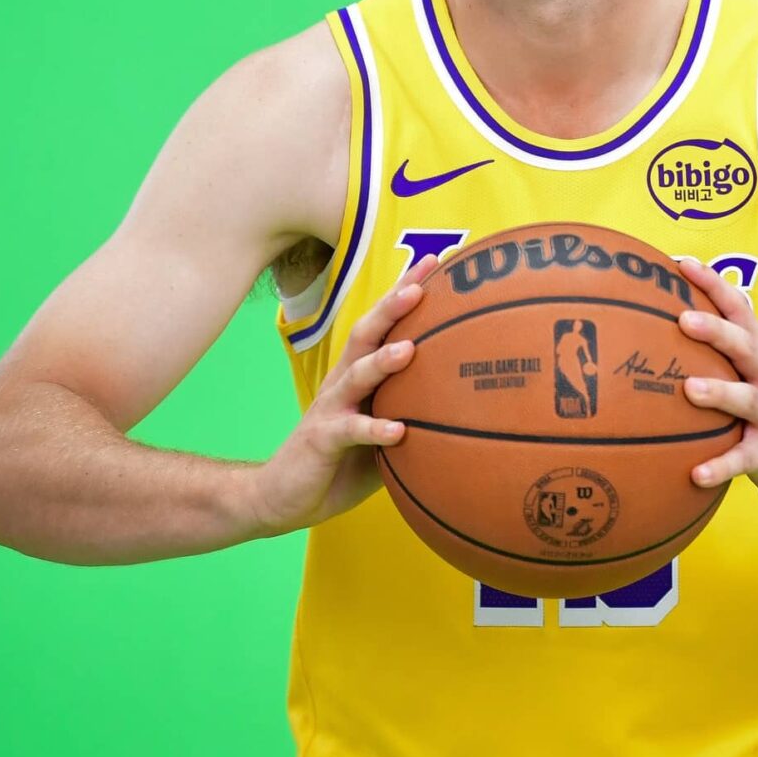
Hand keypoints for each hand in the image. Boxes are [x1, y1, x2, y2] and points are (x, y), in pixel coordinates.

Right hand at [249, 254, 440, 537]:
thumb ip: (415, 414)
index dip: (406, 291)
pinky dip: (374, 429)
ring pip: (357, 375)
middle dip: (394, 306)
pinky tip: (399, 431)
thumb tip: (473, 408)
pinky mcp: (322, 439)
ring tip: (409, 349)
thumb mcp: (383, 433)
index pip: (384, 324)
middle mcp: (343, 382)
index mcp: (359, 374)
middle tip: (423, 285)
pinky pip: (351, 431)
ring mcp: (331, 408)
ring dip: (382, 361)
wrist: (283, 494)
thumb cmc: (341, 461)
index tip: (439, 262)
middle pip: (368, 334)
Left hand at [674, 256, 757, 528]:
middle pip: (747, 348)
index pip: (740, 313)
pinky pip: (745, 460)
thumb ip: (718, 366)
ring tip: (689, 389)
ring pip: (750, 400)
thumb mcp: (752, 389)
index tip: (680, 264)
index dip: (714, 286)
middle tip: (684, 319)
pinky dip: (721, 466)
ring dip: (721, 392)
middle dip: (717, 330)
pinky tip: (696, 473)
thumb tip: (655, 344)